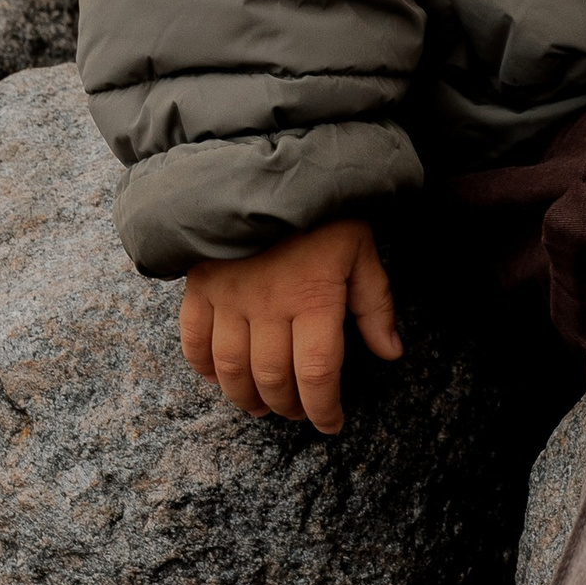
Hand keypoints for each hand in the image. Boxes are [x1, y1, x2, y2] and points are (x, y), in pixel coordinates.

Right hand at [179, 216, 400, 433]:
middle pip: (273, 379)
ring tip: (262, 405)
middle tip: (299, 413)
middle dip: (289, 407)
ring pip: (231, 370)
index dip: (324, 408)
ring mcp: (229, 297)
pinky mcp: (201, 286)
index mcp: (314, 297)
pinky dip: (203, 368)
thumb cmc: (326, 206)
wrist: (271, 161)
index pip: (316, 374)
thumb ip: (374, 304)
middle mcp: (268, 305)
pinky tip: (218, 376)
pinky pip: (194, 341)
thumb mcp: (362, 247)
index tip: (332, 423)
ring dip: (246, 397)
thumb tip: (391, 353)